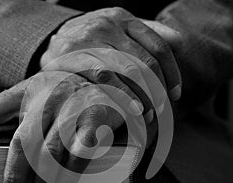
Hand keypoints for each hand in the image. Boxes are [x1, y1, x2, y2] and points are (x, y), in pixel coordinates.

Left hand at [0, 71, 137, 182]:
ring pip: (52, 150)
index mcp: (25, 92)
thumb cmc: (58, 90)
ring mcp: (70, 108)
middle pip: (24, 141)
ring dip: (46, 180)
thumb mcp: (27, 90)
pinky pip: (81, 148)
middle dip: (17, 174)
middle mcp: (45, 99)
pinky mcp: (93, 116)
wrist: (99, 78)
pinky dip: (73, 169)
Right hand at [41, 7, 181, 117]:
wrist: (52, 41)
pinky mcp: (74, 55)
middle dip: (159, 88)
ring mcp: (90, 38)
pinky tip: (134, 109)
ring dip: (144, 95)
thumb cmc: (93, 40)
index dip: (172, 72)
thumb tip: (180, 41)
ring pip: (129, 70)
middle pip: (146, 61)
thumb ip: (148, 32)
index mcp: (124, 18)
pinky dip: (124, 94)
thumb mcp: (119, 29)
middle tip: (162, 107)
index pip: (159, 46)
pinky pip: (105, 76)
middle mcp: (109, 25)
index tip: (176, 93)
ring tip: (149, 113)